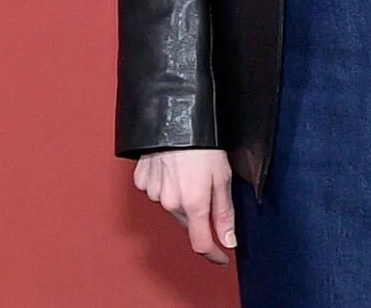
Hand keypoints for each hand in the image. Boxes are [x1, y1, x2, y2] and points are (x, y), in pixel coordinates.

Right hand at [132, 148, 236, 262]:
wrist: (174, 113)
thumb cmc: (203, 142)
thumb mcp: (223, 176)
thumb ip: (225, 212)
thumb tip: (228, 241)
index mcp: (193, 203)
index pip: (201, 243)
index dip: (214, 254)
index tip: (221, 257)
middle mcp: (171, 203)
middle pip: (188, 222)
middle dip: (200, 214)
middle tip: (208, 189)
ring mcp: (154, 192)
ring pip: (172, 206)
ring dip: (181, 197)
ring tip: (189, 171)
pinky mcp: (142, 180)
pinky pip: (157, 191)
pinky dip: (165, 185)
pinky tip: (173, 168)